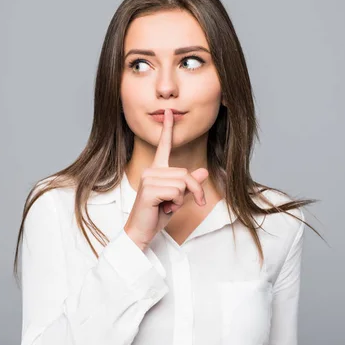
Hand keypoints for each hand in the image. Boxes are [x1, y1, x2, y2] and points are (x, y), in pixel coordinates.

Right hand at [123, 108, 209, 249]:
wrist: (141, 232)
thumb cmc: (156, 216)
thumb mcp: (177, 199)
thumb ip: (188, 186)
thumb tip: (203, 172)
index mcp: (156, 170)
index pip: (164, 146)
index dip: (168, 129)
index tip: (168, 112)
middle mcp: (151, 170)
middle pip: (185, 173)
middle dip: (191, 191)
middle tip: (177, 205)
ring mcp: (148, 178)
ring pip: (183, 183)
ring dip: (181, 200)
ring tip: (166, 206)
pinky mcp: (149, 189)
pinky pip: (176, 192)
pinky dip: (175, 204)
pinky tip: (162, 208)